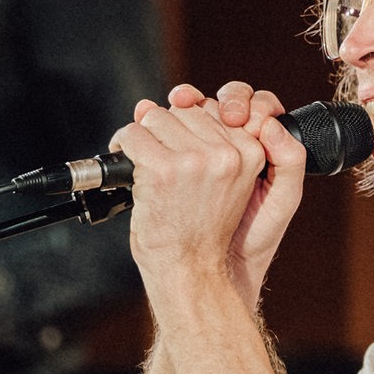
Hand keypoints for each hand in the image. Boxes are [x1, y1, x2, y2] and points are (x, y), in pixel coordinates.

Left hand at [118, 81, 305, 307]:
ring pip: (156, 118)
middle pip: (184, 110)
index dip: (190, 127)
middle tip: (163, 167)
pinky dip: (123, 147)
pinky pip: (133, 134)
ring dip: (144, 139)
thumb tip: (162, 101)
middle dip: (166, 133)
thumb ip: (205, 140)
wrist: (191, 272)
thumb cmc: (203, 233)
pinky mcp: (164, 169)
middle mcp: (228, 153)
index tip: (181, 149)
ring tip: (148, 170)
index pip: (212, 110)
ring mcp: (196, 160)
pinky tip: (132, 172)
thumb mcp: (226, 182)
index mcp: (249, 154)